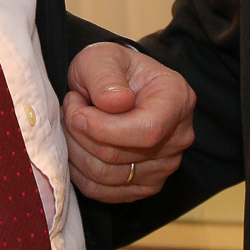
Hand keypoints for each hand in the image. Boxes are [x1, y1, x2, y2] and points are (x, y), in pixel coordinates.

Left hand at [62, 42, 194, 201]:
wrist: (115, 87)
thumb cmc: (111, 69)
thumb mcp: (102, 57)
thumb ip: (106, 76)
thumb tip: (116, 103)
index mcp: (177, 98)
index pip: (146, 130)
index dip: (103, 127)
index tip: (77, 108)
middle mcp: (179, 136)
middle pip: (119, 155)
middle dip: (81, 133)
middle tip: (70, 108)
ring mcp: (166, 165)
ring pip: (106, 176)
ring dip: (76, 151)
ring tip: (73, 124)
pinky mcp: (146, 186)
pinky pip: (103, 192)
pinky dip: (80, 172)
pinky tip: (78, 146)